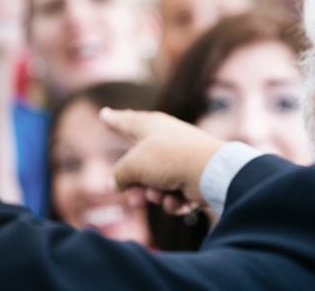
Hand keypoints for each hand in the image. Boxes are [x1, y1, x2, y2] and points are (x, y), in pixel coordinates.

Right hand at [100, 108, 224, 211]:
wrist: (209, 173)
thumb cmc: (168, 160)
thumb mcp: (132, 166)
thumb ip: (119, 175)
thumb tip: (117, 184)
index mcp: (151, 126)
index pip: (126, 121)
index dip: (113, 119)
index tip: (104, 113)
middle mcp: (166, 140)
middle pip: (139, 166)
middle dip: (134, 186)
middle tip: (134, 197)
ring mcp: (180, 160)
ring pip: (154, 184)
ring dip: (153, 195)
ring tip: (159, 195)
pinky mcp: (193, 179)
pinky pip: (172, 195)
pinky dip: (172, 201)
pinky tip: (177, 199)